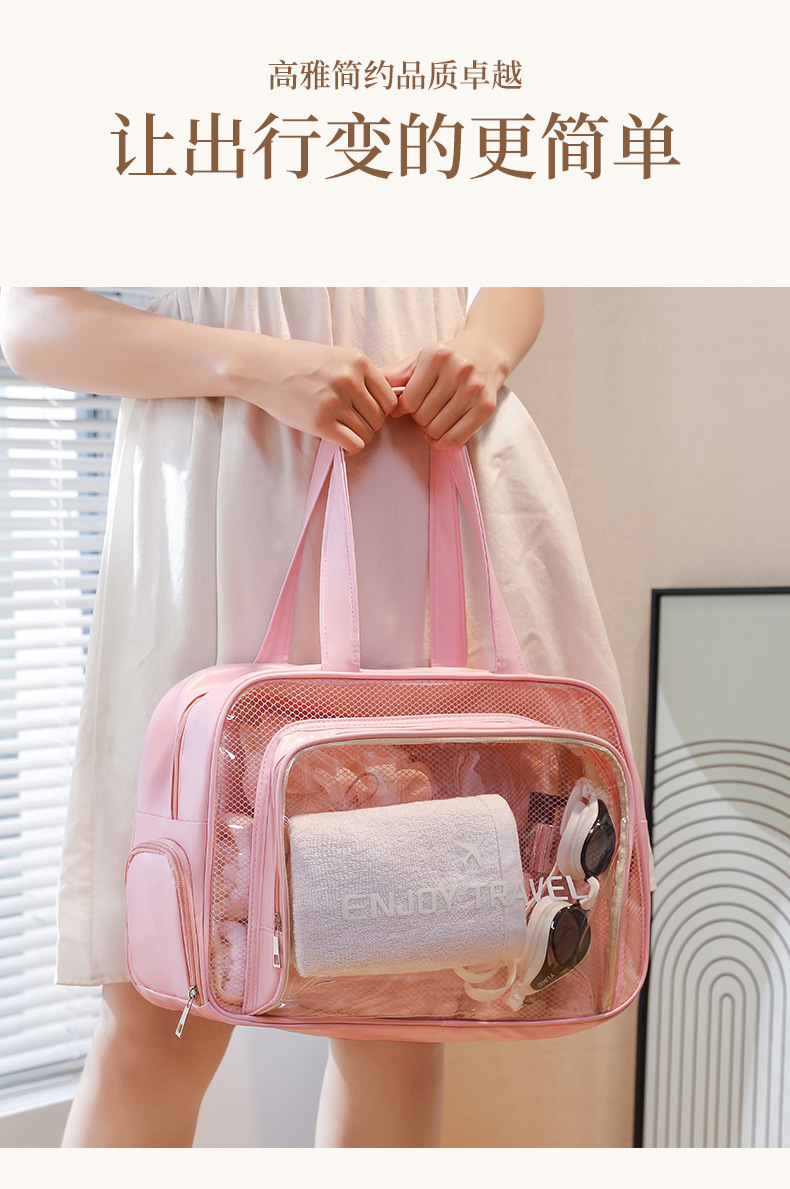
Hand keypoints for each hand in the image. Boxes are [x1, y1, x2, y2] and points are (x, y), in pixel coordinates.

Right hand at [249, 338, 398, 454]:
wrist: (262, 367)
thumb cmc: (299, 361)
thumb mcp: (335, 356)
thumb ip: (360, 374)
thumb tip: (386, 400)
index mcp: (358, 361)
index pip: (389, 398)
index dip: (381, 409)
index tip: (366, 412)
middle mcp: (350, 380)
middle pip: (379, 418)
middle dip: (369, 424)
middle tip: (351, 423)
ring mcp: (335, 401)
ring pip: (367, 433)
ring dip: (358, 436)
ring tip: (342, 429)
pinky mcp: (320, 422)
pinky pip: (353, 444)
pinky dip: (350, 448)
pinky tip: (339, 441)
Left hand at [378, 332, 508, 447]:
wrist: (486, 352)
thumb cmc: (447, 359)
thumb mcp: (420, 360)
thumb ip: (395, 374)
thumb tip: (372, 384)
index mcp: (437, 356)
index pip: (409, 400)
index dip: (403, 409)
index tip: (406, 407)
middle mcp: (459, 370)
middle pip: (423, 416)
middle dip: (417, 418)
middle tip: (422, 412)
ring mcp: (475, 390)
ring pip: (437, 428)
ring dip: (429, 430)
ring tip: (431, 419)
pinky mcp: (486, 407)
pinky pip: (457, 438)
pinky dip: (442, 442)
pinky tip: (438, 434)